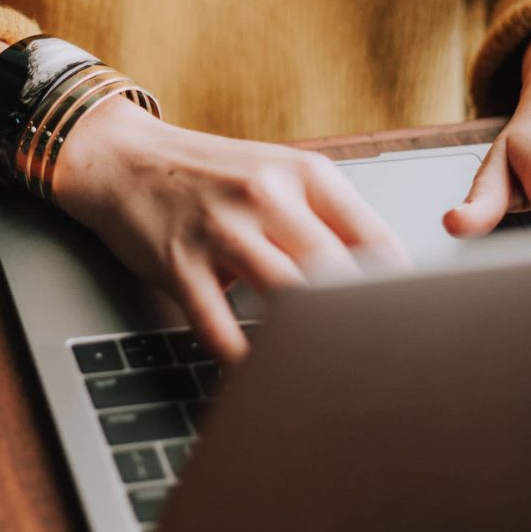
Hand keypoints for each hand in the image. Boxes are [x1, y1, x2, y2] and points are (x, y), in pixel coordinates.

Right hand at [55, 97, 409, 363]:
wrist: (123, 159)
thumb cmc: (209, 174)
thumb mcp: (276, 174)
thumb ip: (326, 217)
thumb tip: (386, 278)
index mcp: (304, 173)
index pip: (374, 239)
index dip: (397, 291)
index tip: (407, 324)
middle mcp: (265, 196)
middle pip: (336, 272)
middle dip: (359, 321)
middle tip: (374, 359)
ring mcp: (220, 229)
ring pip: (286, 297)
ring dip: (307, 340)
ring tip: (324, 372)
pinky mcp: (178, 263)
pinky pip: (218, 325)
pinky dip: (241, 357)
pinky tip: (257, 372)